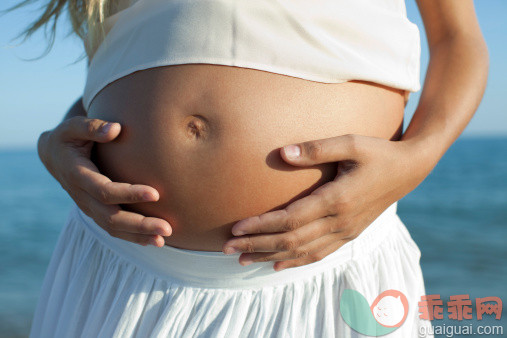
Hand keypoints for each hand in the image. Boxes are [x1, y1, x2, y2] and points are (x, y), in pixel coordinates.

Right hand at [37, 116, 171, 245]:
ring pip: (113, 228)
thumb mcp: (73, 127)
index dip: (129, 194)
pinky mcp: (96, 212)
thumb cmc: (69, 138)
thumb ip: (92, 127)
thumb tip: (116, 129)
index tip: (155, 193)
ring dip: (139, 236)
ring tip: (164, 239)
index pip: (105, 190)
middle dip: (140, 225)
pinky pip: (114, 230)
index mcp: (78, 175)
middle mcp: (82, 197)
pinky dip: (134, 238)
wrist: (54, 156)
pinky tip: (154, 241)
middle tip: (167, 228)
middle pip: (111, 217)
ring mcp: (89, 208)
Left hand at [222, 134, 433, 270]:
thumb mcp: (350, 143)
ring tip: (243, 261)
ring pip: (302, 252)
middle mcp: (340, 221)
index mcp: (337, 199)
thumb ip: (316, 148)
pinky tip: (277, 265)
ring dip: (270, 257)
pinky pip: (319, 254)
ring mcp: (346, 232)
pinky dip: (296, 262)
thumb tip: (282, 153)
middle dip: (257, 245)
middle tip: (227, 249)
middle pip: (291, 241)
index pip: (291, 219)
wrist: (410, 169)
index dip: (262, 225)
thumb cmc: (378, 152)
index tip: (236, 228)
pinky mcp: (349, 234)